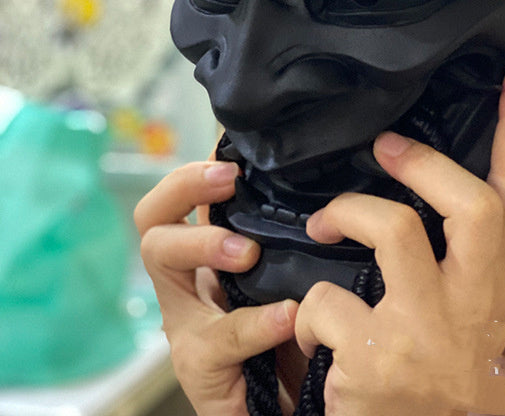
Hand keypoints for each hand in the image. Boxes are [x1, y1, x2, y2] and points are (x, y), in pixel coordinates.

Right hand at [134, 161, 298, 415]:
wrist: (285, 407)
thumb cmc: (289, 334)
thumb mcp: (286, 274)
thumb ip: (286, 236)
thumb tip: (311, 181)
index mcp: (206, 255)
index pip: (178, 199)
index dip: (195, 170)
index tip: (230, 155)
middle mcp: (186, 283)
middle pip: (153, 219)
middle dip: (184, 188)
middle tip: (228, 183)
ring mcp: (186, 324)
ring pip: (162, 261)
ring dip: (203, 245)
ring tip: (249, 251)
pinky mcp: (199, 369)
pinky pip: (220, 338)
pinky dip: (256, 323)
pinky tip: (287, 316)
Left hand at [294, 60, 504, 415]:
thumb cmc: (440, 356)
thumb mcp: (468, 301)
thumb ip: (461, 245)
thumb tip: (425, 169)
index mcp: (496, 277)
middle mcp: (474, 301)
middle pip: (470, 205)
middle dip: (424, 163)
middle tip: (386, 146)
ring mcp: (427, 331)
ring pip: (392, 229)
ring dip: (347, 211)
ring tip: (325, 222)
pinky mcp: (377, 359)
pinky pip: (325, 301)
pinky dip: (308, 309)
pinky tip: (313, 326)